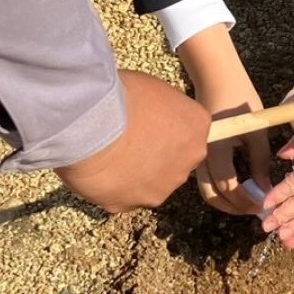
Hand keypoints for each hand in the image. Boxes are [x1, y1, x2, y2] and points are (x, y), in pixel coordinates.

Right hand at [55, 70, 209, 213]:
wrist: (95, 126)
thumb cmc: (125, 97)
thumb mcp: (154, 89)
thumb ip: (164, 108)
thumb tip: (153, 114)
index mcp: (198, 125)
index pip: (189, 129)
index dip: (165, 127)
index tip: (146, 122)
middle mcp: (189, 158)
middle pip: (175, 159)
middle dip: (156, 154)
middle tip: (129, 141)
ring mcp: (163, 185)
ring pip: (151, 182)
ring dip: (135, 174)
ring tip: (109, 156)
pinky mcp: (133, 205)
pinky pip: (125, 197)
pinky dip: (113, 188)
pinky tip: (98, 172)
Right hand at [178, 24, 269, 216]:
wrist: (215, 77)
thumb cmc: (239, 98)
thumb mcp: (256, 128)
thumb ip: (260, 160)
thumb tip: (265, 188)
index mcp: (217, 146)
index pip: (228, 185)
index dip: (246, 200)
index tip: (263, 204)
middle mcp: (201, 154)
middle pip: (212, 195)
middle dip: (233, 207)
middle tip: (254, 209)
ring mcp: (194, 154)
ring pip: (205, 190)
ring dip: (224, 201)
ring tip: (247, 202)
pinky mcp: (195, 152)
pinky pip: (203, 179)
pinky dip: (217, 190)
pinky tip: (235, 187)